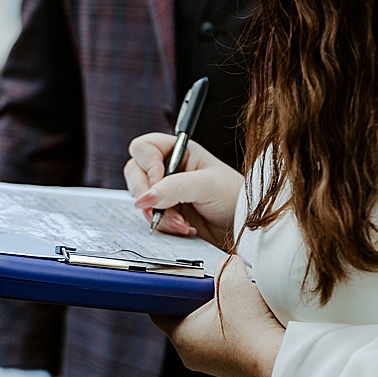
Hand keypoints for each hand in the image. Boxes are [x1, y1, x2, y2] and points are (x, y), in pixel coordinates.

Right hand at [125, 133, 243, 245]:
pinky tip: (185, 228)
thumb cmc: (233, 196)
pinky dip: (164, 226)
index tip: (159, 181)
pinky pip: (149, 219)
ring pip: (140, 199)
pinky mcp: (165, 213)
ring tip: (183, 222)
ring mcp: (164, 192)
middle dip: (147, 193)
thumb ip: (175, 187)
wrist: (243, 225)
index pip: (144, 148)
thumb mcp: (207, 185)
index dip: (146, 164)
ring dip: (158, 214)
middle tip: (163, 207)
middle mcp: (168, 169)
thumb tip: (144, 198)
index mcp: (179, 152)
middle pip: (134, 173)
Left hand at [151, 256, 283, 376]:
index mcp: (181, 336)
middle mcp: (190, 353)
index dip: (167, 286)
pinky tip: (249, 314)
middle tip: (213, 278)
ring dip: (219, 309)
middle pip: (186, 315)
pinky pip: (225, 337)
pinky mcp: (231, 366)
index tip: (178, 272)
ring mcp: (211, 363)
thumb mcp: (234, 281)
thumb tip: (227, 264)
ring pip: (207, 326)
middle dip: (198, 294)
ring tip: (236, 295)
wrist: (281, 359)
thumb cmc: (251, 325)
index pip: (159, 308)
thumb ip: (224, 265)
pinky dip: (233, 323)